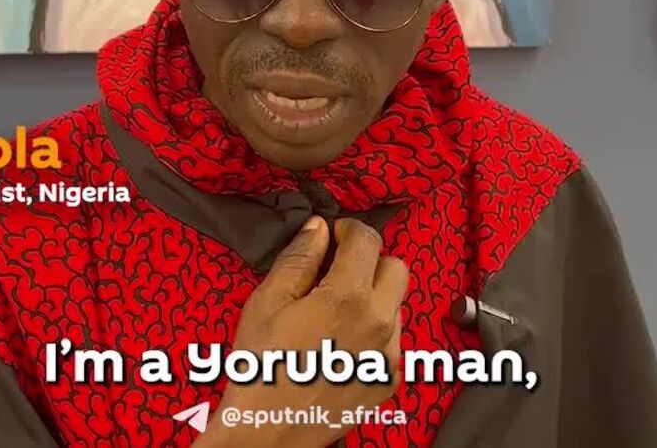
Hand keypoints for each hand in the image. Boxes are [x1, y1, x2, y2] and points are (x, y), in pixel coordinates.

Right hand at [193, 217, 407, 447]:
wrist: (269, 430)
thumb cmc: (261, 365)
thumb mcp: (268, 301)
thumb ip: (299, 257)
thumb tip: (319, 228)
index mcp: (349, 297)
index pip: (368, 239)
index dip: (348, 229)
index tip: (331, 236)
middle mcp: (380, 322)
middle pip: (396, 268)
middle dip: (369, 261)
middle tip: (336, 271)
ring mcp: (390, 354)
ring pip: (395, 304)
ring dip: (372, 297)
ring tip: (334, 314)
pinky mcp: (390, 379)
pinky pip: (392, 340)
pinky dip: (373, 332)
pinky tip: (340, 345)